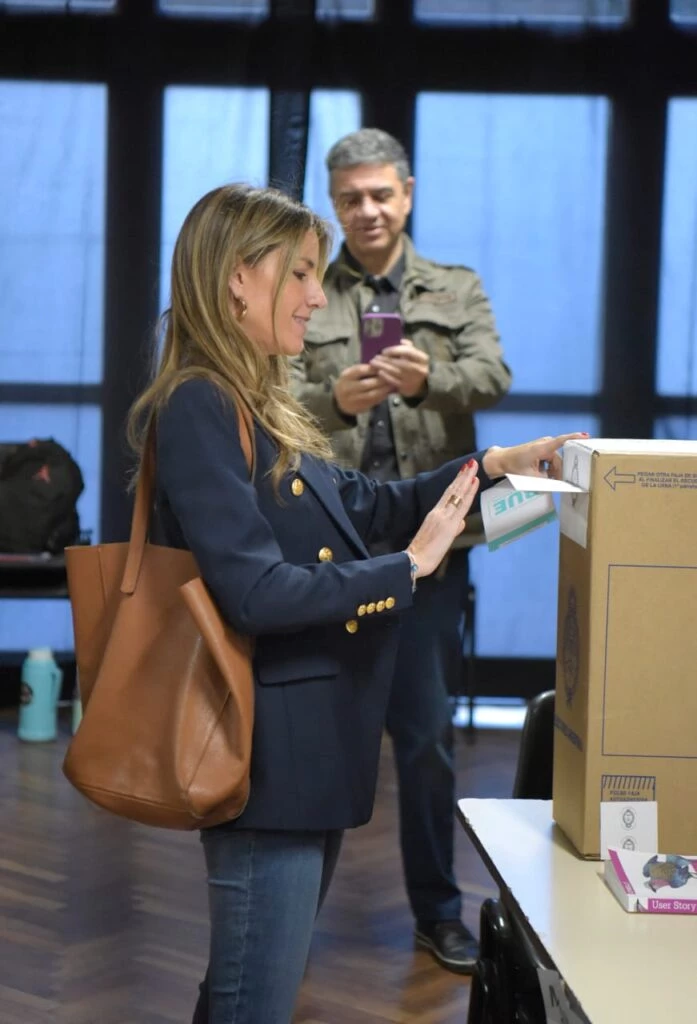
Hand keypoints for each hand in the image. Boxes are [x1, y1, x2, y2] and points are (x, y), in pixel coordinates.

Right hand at [334, 364, 392, 415]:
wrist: (339, 401)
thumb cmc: (349, 383)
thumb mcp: (352, 374)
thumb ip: (364, 370)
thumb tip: (382, 365)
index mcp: (346, 376)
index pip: (360, 370)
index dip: (374, 368)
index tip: (384, 366)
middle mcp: (348, 388)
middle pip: (366, 384)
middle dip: (381, 380)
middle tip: (392, 377)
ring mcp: (353, 399)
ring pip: (371, 394)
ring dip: (384, 390)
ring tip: (392, 385)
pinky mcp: (359, 407)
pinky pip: (373, 402)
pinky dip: (382, 397)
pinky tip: (388, 393)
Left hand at [370, 339, 429, 399]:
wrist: (423, 385)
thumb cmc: (417, 367)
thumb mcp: (416, 356)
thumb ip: (409, 348)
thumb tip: (400, 341)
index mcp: (422, 358)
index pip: (407, 351)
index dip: (394, 350)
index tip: (384, 351)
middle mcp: (419, 369)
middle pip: (399, 362)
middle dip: (385, 359)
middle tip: (375, 357)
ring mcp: (412, 379)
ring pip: (395, 371)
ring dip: (382, 367)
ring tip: (374, 364)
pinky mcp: (406, 388)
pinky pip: (393, 381)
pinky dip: (385, 376)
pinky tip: (379, 372)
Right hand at [406, 459, 479, 578]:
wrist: (414, 561)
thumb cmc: (424, 554)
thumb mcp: (441, 539)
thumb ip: (452, 529)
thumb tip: (461, 523)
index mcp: (435, 515)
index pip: (449, 496)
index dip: (457, 483)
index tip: (464, 473)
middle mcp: (439, 512)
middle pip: (453, 490)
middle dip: (463, 476)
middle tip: (471, 462)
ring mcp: (444, 516)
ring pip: (457, 493)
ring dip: (466, 478)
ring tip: (473, 466)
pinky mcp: (448, 523)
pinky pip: (461, 504)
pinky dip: (468, 491)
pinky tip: (473, 482)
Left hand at [482, 433, 589, 479]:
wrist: (501, 461)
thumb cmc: (513, 466)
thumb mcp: (530, 477)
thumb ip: (546, 480)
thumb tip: (558, 485)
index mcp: (542, 448)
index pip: (562, 441)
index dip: (574, 438)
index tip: (586, 436)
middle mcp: (545, 444)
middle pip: (559, 460)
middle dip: (558, 472)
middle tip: (555, 483)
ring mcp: (543, 446)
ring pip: (555, 461)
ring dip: (552, 471)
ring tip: (543, 479)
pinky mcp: (541, 449)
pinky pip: (550, 460)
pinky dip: (547, 468)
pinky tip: (541, 474)